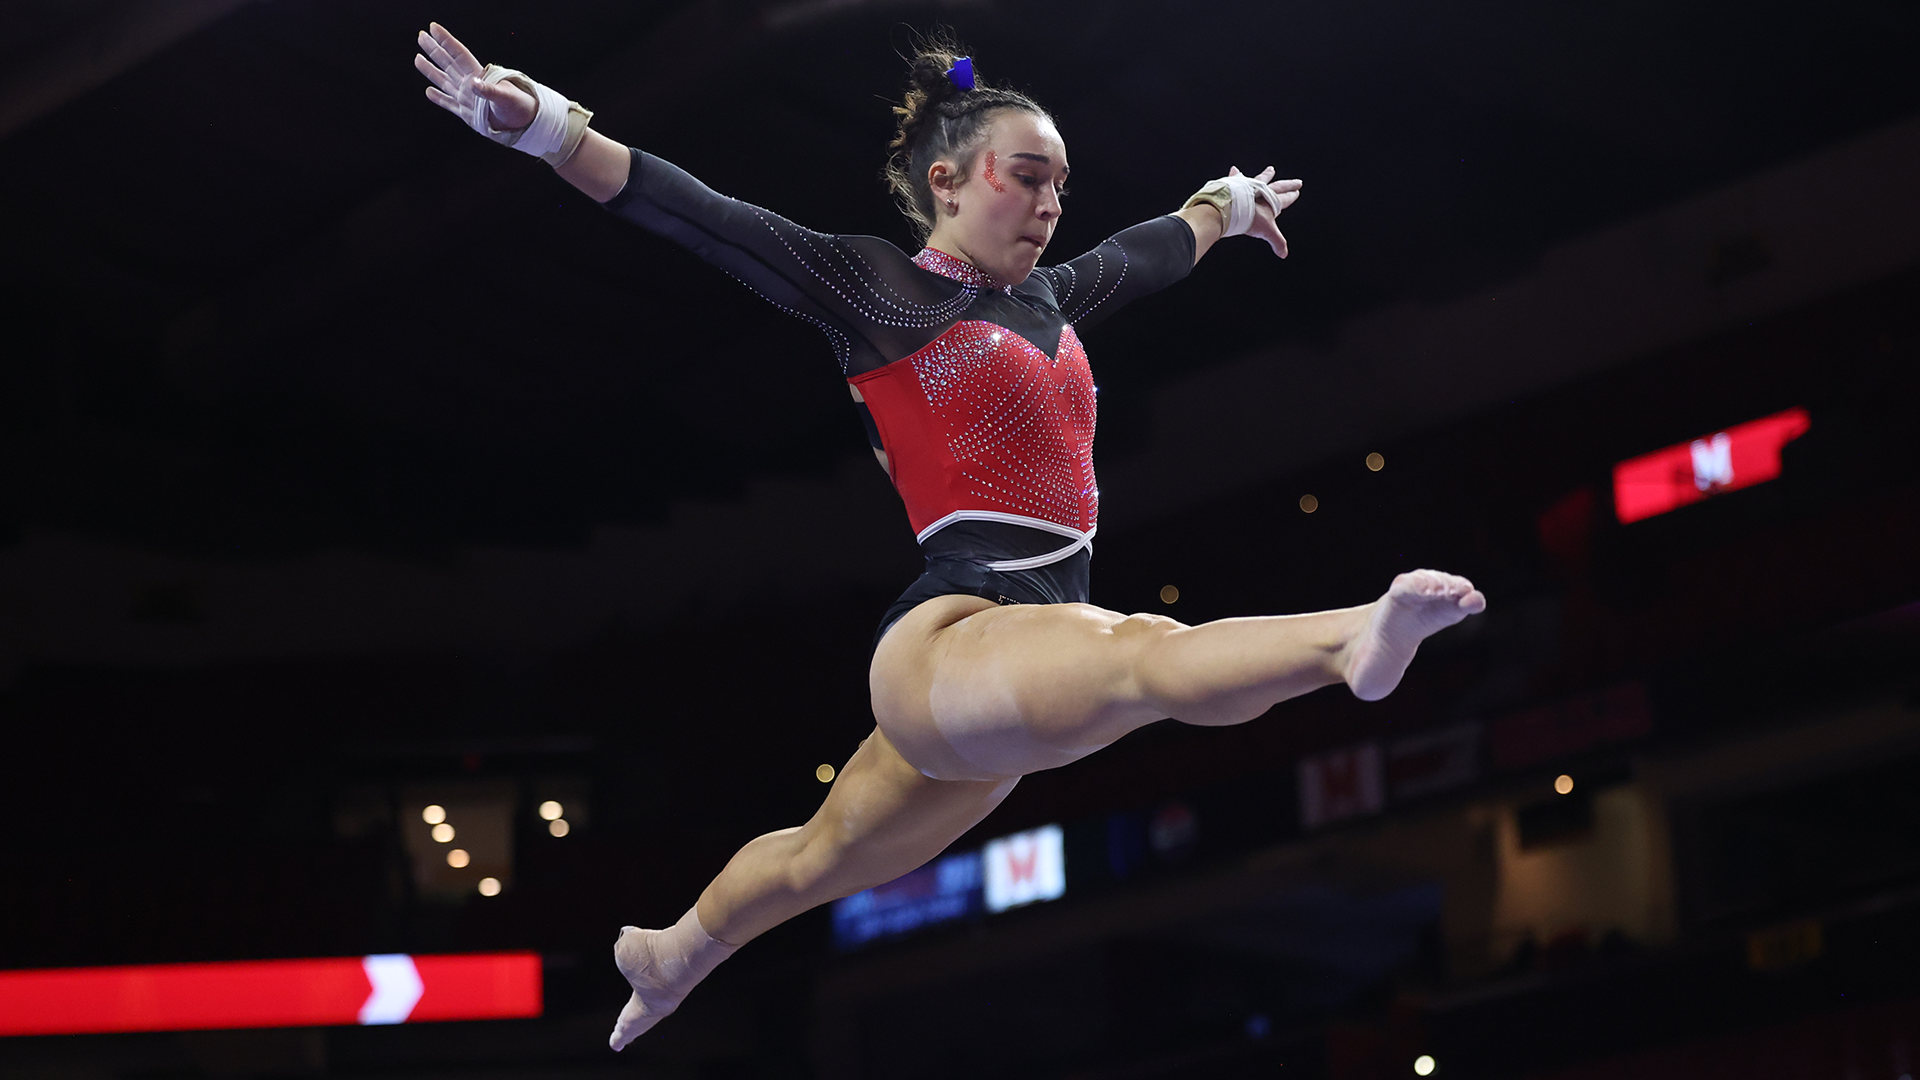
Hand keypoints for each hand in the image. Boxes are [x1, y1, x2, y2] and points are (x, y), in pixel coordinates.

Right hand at [414, 22, 535, 131]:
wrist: (525, 123)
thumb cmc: (519, 107)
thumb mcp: (505, 97)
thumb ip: (489, 90)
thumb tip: (472, 83)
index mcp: (478, 76)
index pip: (458, 54)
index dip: (446, 41)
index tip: (433, 28)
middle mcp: (470, 84)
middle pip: (448, 63)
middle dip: (434, 50)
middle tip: (421, 36)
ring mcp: (467, 98)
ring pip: (444, 81)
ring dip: (431, 70)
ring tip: (418, 59)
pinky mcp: (468, 113)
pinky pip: (449, 103)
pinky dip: (438, 98)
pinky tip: (428, 91)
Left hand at [1229, 165, 1302, 258]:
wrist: (1230, 209)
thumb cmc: (1248, 218)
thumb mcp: (1266, 232)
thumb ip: (1277, 242)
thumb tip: (1283, 254)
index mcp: (1271, 202)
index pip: (1285, 198)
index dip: (1291, 196)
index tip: (1296, 192)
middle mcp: (1262, 191)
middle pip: (1279, 186)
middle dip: (1288, 185)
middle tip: (1296, 182)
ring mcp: (1249, 187)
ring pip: (1261, 179)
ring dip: (1266, 175)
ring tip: (1270, 170)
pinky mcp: (1236, 185)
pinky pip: (1237, 178)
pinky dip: (1236, 174)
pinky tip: (1234, 169)